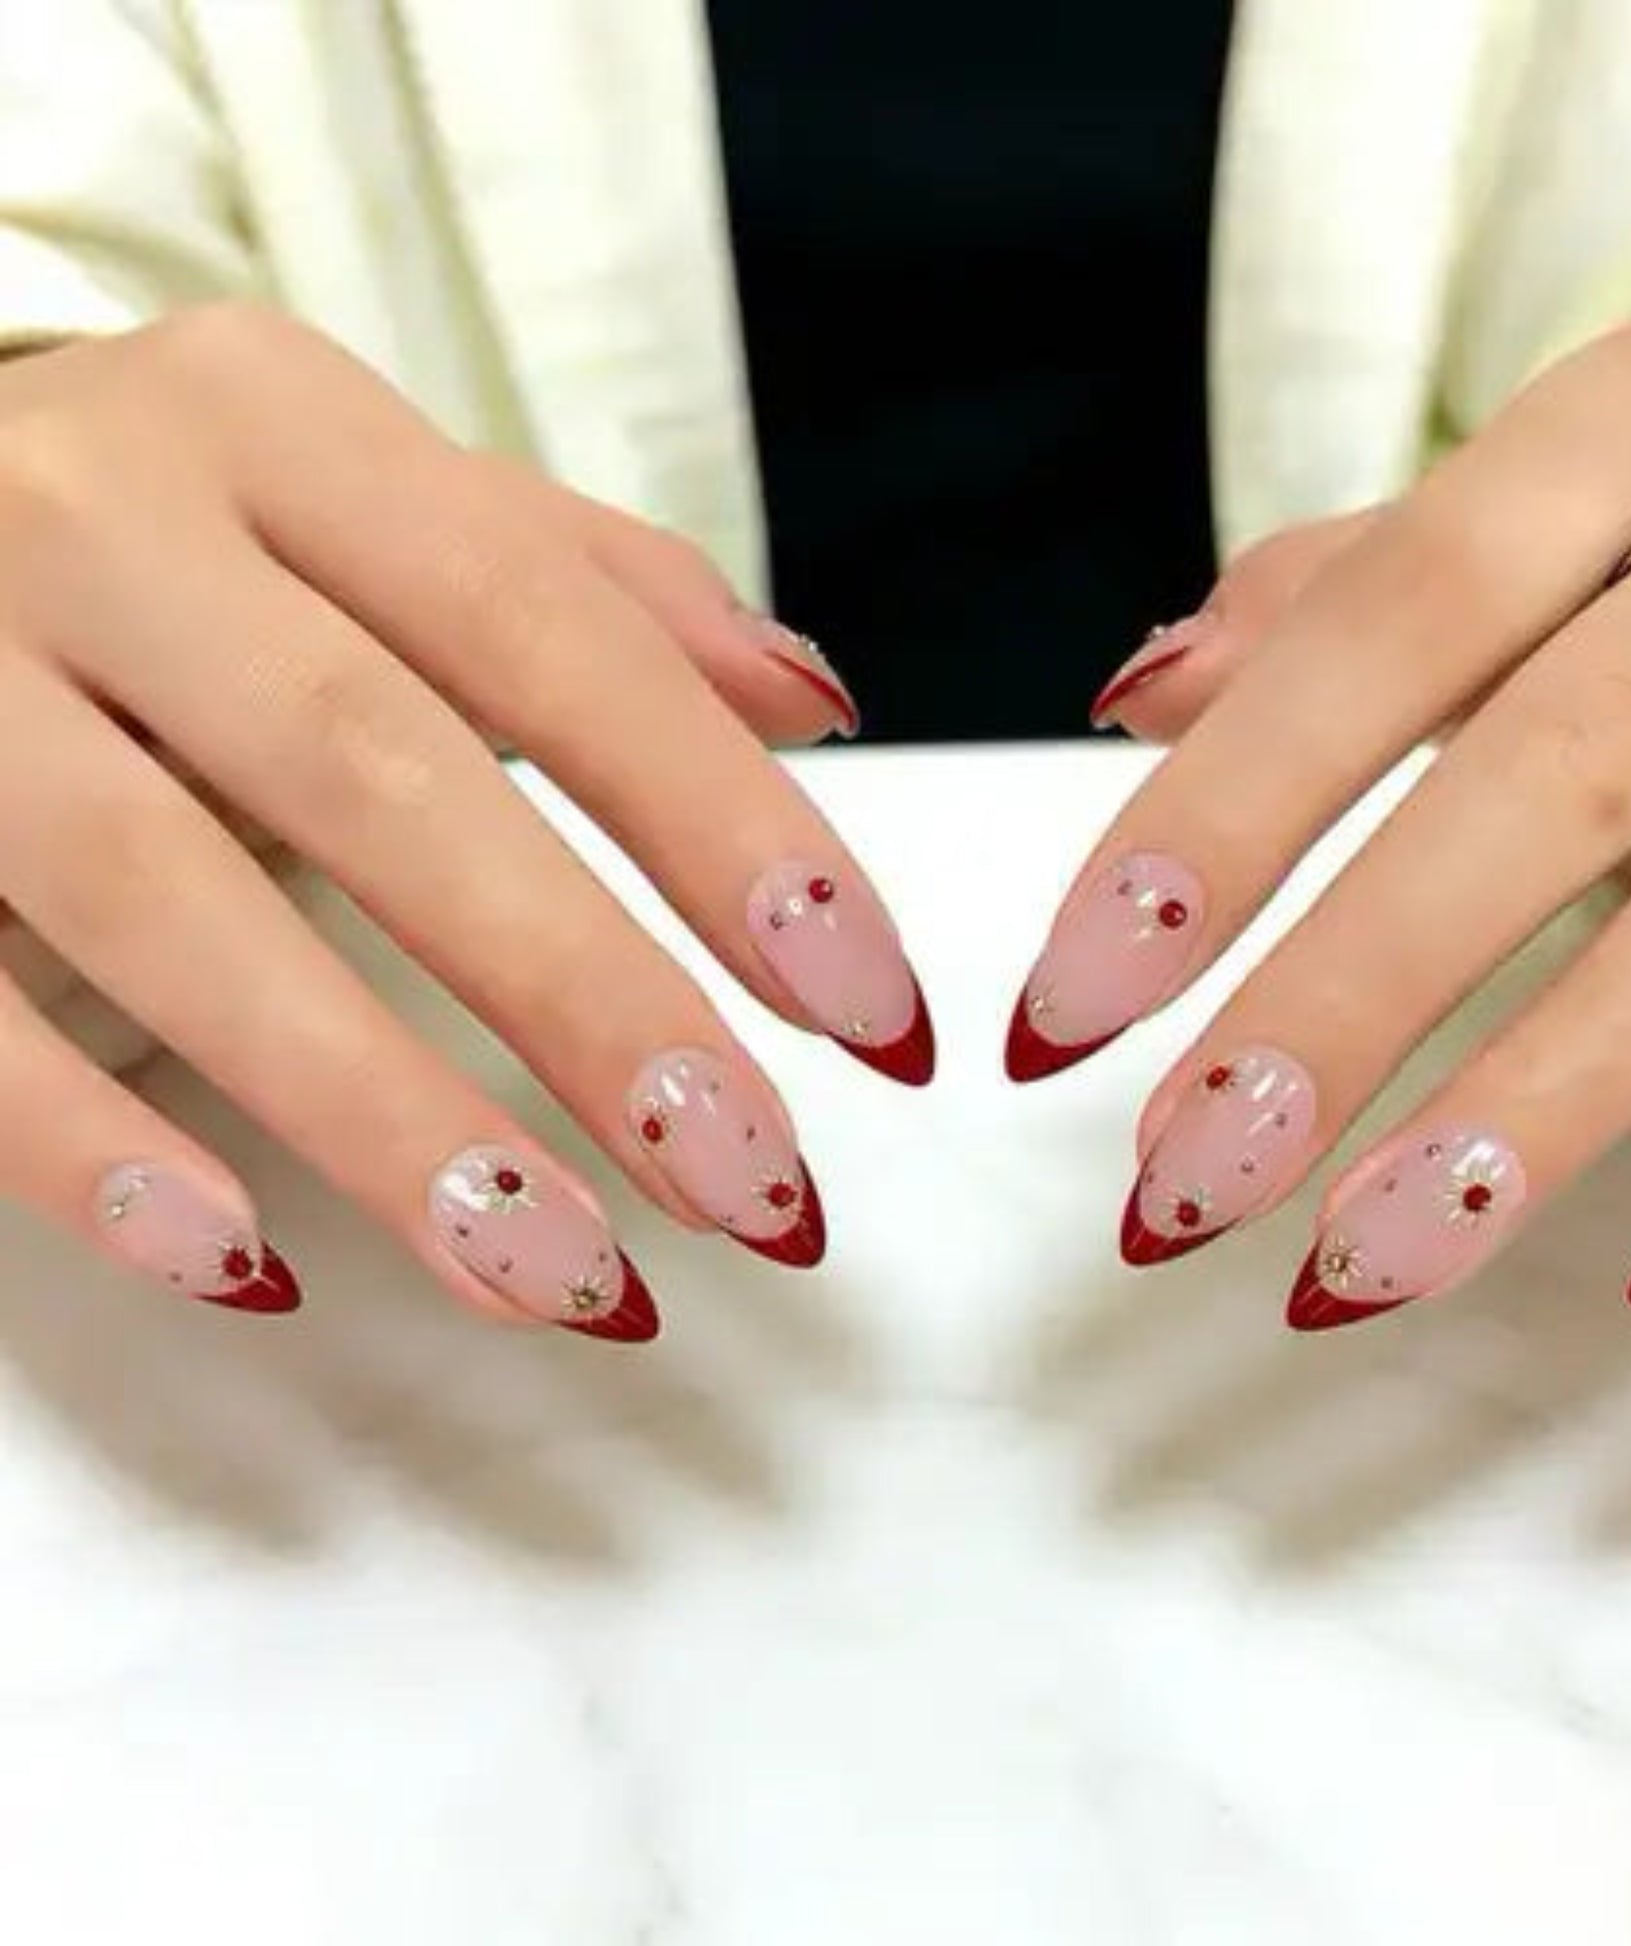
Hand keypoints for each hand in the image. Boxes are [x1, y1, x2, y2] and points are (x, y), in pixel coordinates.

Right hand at [0, 304, 929, 1338]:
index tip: (870, 1014)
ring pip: (171, 904)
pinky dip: (88, 1148)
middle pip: (380, 775)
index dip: (727, 829)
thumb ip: (595, 592)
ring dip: (383, 1116)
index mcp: (282, 431)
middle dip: (588, 999)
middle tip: (753, 1184)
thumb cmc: (180, 531)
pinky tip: (248, 1264)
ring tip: (567, 1276)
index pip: (552, 632)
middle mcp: (105, 521)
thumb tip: (813, 703)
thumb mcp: (374, 503)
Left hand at [1019, 316, 1630, 1324]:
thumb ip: (1347, 604)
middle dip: (1359, 985)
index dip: (1226, 812)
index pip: (1397, 614)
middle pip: (1564, 763)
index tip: (1074, 1004)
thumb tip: (1143, 691)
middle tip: (1194, 1171)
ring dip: (1548, 1096)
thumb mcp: (1544, 539)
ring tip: (1366, 1255)